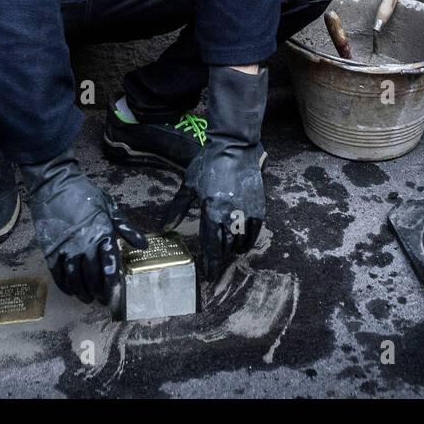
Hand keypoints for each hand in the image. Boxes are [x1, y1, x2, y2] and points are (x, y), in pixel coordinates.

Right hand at [22, 148, 147, 304]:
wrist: (55, 183)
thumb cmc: (85, 194)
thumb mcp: (110, 206)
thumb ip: (126, 228)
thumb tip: (144, 246)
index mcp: (102, 234)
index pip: (111, 267)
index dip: (114, 286)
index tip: (117, 298)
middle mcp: (85, 245)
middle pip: (93, 277)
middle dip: (99, 292)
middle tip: (103, 301)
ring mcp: (66, 248)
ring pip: (75, 279)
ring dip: (82, 292)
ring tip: (87, 299)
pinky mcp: (50, 249)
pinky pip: (57, 273)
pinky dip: (65, 285)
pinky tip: (70, 290)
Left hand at [161, 66, 268, 279]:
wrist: (234, 147)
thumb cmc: (209, 164)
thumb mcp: (189, 185)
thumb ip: (178, 209)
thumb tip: (166, 228)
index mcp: (212, 211)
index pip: (211, 246)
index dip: (210, 264)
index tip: (208, 276)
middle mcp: (230, 216)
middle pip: (226, 248)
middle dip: (221, 261)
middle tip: (216, 269)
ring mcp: (246, 212)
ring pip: (241, 242)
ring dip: (233, 251)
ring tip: (227, 255)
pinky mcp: (258, 207)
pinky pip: (255, 232)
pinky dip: (249, 242)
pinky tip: (243, 246)